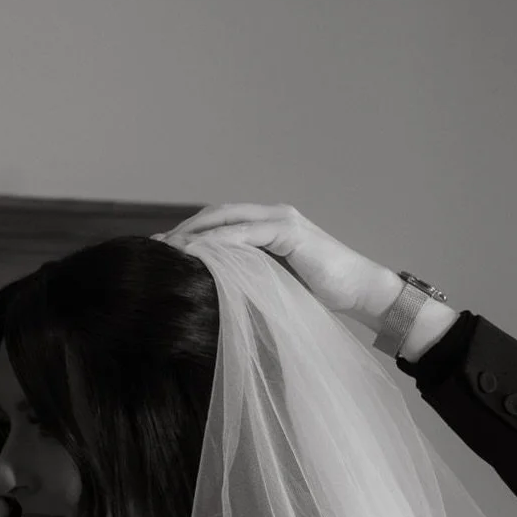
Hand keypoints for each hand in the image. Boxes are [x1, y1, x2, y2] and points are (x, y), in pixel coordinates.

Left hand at [153, 203, 400, 328]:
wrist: (362, 292)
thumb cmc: (323, 298)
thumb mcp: (276, 288)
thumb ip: (251, 282)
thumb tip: (218, 300)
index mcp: (267, 227)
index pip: (219, 224)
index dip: (190, 235)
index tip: (162, 252)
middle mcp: (271, 216)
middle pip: (216, 216)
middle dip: (183, 230)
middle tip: (153, 247)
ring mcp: (280, 220)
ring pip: (227, 219)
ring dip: (195, 234)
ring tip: (168, 250)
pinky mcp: (289, 232)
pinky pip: (247, 233)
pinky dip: (220, 241)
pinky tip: (198, 253)